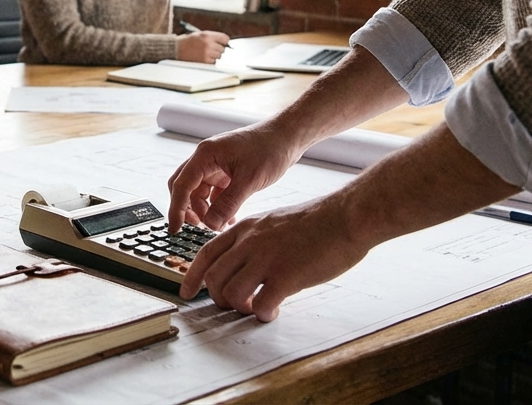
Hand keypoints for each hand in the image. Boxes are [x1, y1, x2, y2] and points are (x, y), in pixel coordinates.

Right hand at [168, 122, 301, 230]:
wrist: (287, 137)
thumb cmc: (270, 148)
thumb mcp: (249, 180)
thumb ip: (228, 203)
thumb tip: (210, 224)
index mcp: (205, 155)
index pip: (182, 185)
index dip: (176, 209)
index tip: (174, 228)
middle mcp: (206, 159)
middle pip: (184, 187)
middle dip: (188, 209)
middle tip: (197, 227)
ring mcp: (216, 165)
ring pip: (199, 192)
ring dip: (205, 210)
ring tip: (219, 224)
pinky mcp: (226, 172)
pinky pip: (214, 193)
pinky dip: (217, 206)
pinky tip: (229, 217)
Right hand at [176, 30, 229, 62]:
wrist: (176, 49)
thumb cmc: (187, 42)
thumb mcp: (199, 34)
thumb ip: (212, 37)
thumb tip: (224, 42)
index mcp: (207, 35)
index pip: (225, 38)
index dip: (224, 41)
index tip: (223, 43)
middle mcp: (208, 44)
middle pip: (223, 49)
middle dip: (218, 49)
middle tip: (210, 49)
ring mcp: (207, 53)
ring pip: (219, 56)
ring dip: (214, 56)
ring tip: (205, 54)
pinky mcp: (204, 61)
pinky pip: (213, 62)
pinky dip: (210, 61)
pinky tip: (203, 58)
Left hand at [180, 197, 370, 313]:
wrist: (345, 217)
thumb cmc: (317, 222)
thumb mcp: (273, 222)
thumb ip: (256, 240)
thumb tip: (248, 263)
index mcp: (245, 228)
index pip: (205, 253)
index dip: (191, 276)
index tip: (185, 292)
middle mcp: (249, 243)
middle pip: (213, 278)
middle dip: (219, 298)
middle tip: (236, 305)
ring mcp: (266, 259)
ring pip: (230, 293)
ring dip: (239, 308)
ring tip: (256, 308)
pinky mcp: (286, 276)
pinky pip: (259, 305)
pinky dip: (262, 314)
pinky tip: (273, 311)